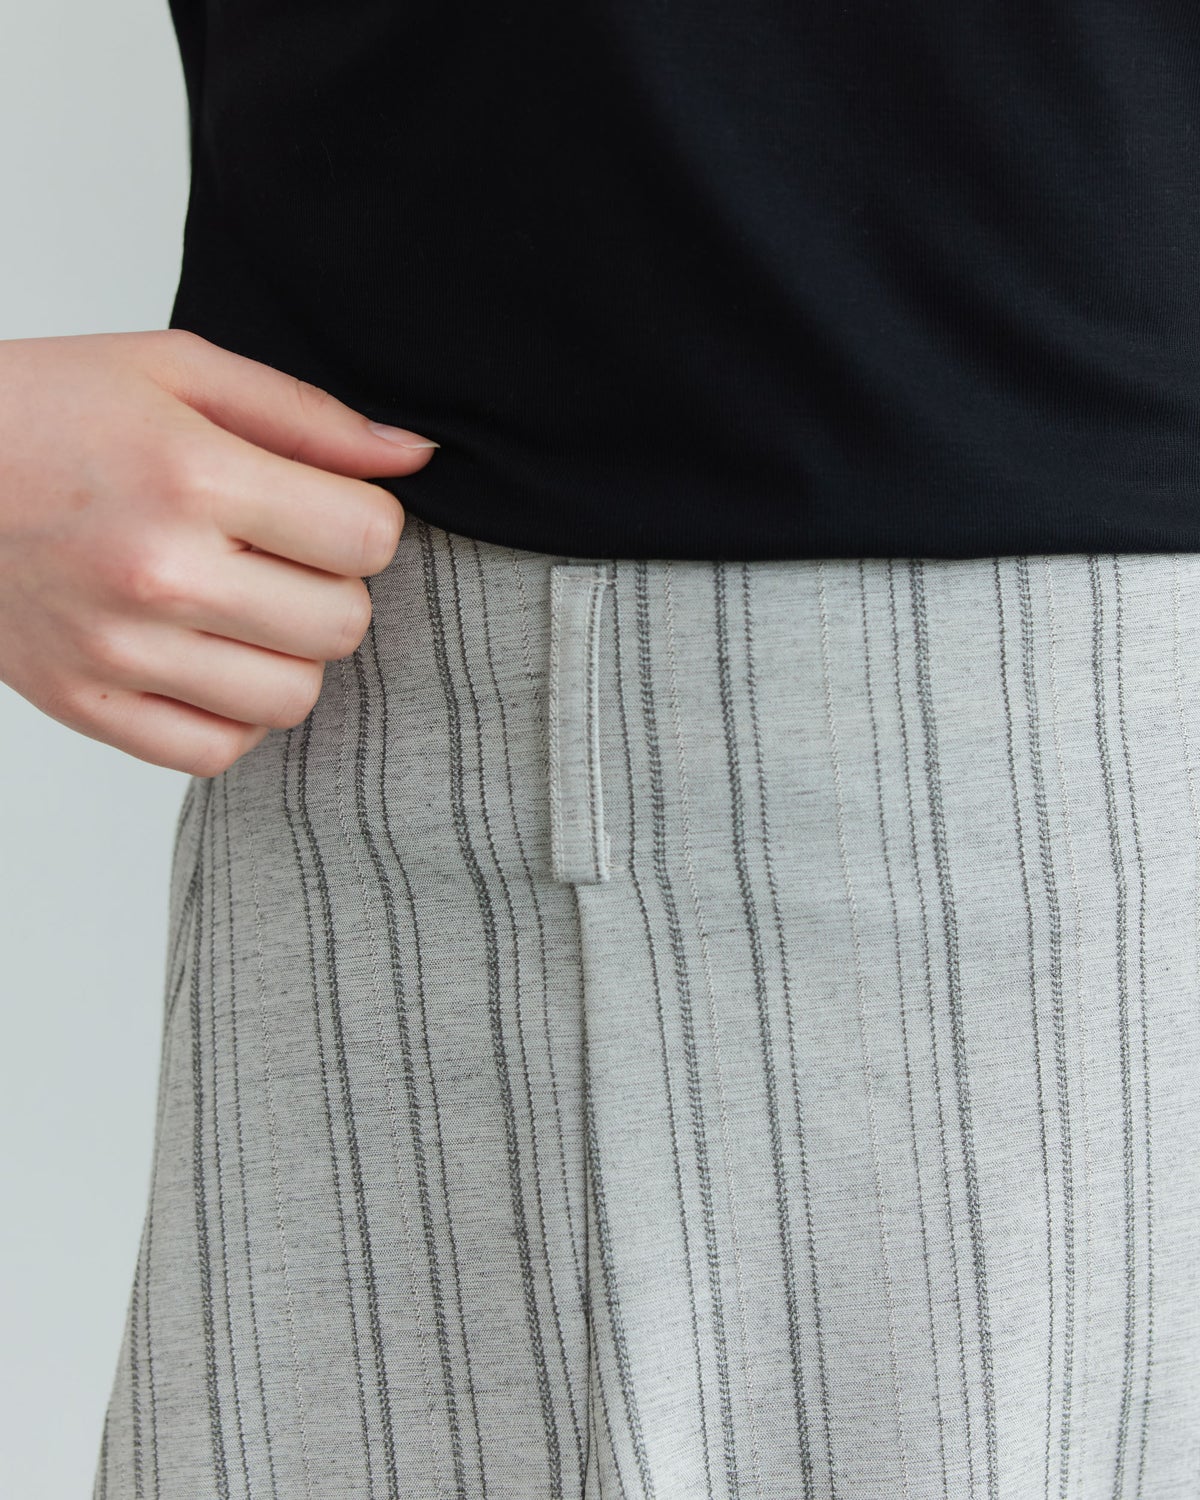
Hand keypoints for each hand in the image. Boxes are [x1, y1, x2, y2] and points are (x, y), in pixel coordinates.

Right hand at [0, 329, 436, 775]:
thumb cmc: (45, 409)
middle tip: (280, 556)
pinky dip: (232, 714)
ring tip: (244, 607)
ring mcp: (117, 651)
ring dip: (290, 654)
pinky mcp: (86, 705)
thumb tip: (414, 457)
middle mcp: (158, 572)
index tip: (326, 510)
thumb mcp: (176, 369)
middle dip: (334, 587)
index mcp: (190, 475)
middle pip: (343, 624)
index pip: (368, 538)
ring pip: (294, 698)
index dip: (366, 522)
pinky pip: (218, 752)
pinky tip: (207, 659)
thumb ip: (307, 417)